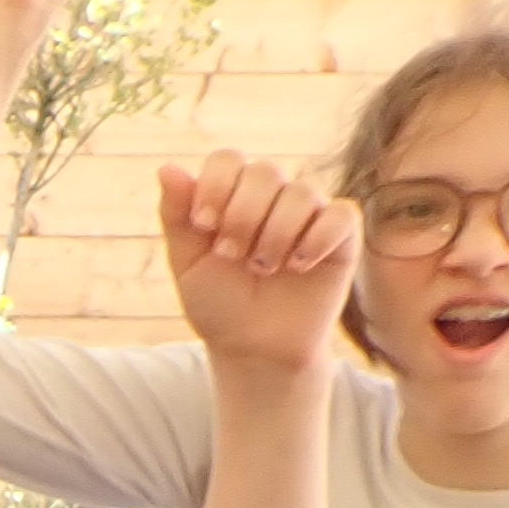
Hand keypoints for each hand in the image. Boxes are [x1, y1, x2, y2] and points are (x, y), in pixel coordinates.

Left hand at [158, 152, 356, 374]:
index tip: (204, 224)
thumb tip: (167, 168)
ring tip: (262, 268)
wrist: (254, 347)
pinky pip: (341, 215)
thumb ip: (177, 217)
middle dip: (243, 214)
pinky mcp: (342, 236)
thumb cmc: (219, 303)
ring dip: (276, 233)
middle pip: (264, 171)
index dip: (215, 184)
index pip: (228, 160)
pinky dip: (317, 238)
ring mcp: (310, 213)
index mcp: (233, 195)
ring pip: (301, 192)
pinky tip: (297, 266)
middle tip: (231, 254)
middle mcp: (273, 196)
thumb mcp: (188, 263)